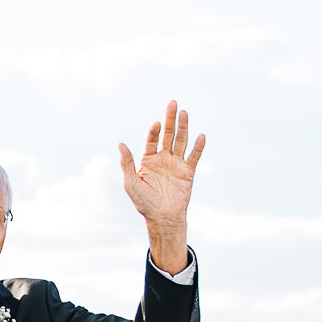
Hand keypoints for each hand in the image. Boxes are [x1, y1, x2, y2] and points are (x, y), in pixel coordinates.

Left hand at [116, 101, 205, 254]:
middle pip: (168, 135)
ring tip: (184, 113)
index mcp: (148, 159)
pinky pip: (194, 157)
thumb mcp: (131, 183)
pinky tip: (201, 136)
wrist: (162, 218)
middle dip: (170, 119)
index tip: (155, 124)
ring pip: (181, 142)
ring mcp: (176, 164)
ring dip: (183, 128)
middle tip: (173, 103)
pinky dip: (198, 147)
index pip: (152, 140)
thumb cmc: (144, 202)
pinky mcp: (188, 172)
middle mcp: (163, 158)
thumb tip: (120, 144)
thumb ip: (127, 163)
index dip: (153, 132)